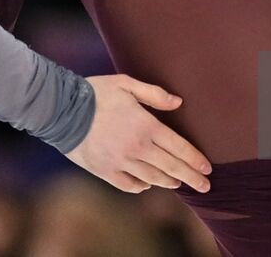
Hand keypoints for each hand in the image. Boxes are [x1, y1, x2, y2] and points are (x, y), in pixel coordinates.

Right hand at [65, 74, 211, 193]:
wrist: (62, 110)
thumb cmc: (96, 93)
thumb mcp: (127, 84)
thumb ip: (155, 94)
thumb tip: (178, 102)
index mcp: (146, 126)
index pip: (179, 147)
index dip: (195, 159)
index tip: (208, 169)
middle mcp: (137, 148)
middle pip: (171, 167)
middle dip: (191, 178)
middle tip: (205, 187)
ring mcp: (121, 162)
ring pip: (152, 178)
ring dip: (168, 181)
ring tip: (179, 183)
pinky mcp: (105, 171)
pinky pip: (128, 185)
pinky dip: (141, 186)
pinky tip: (148, 185)